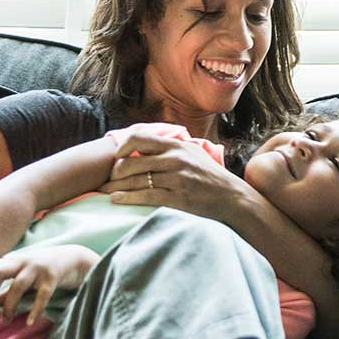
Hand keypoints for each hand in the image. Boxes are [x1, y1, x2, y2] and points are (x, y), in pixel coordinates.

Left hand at [0, 244, 97, 326]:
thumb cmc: (45, 270)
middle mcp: (24, 261)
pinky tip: (30, 322)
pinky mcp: (53, 277)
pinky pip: (42, 295)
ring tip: (6, 320)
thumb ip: (9, 288)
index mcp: (15, 260)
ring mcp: (38, 268)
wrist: (76, 258)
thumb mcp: (26, 277)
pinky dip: (35, 309)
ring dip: (9, 305)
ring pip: (17, 285)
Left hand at [100, 134, 251, 221]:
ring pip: (135, 180)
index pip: (139, 137)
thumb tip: (143, 145)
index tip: (116, 157)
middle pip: (131, 161)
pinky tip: (116, 200)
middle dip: (114, 172)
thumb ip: (170, 148)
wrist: (233, 198)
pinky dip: (127, 198)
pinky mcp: (178, 197)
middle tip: (107, 179)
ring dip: (115, 187)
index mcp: (176, 145)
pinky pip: (145, 196)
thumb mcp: (192, 153)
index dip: (122, 146)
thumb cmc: (209, 177)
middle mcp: (175, 159)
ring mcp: (176, 178)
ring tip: (105, 191)